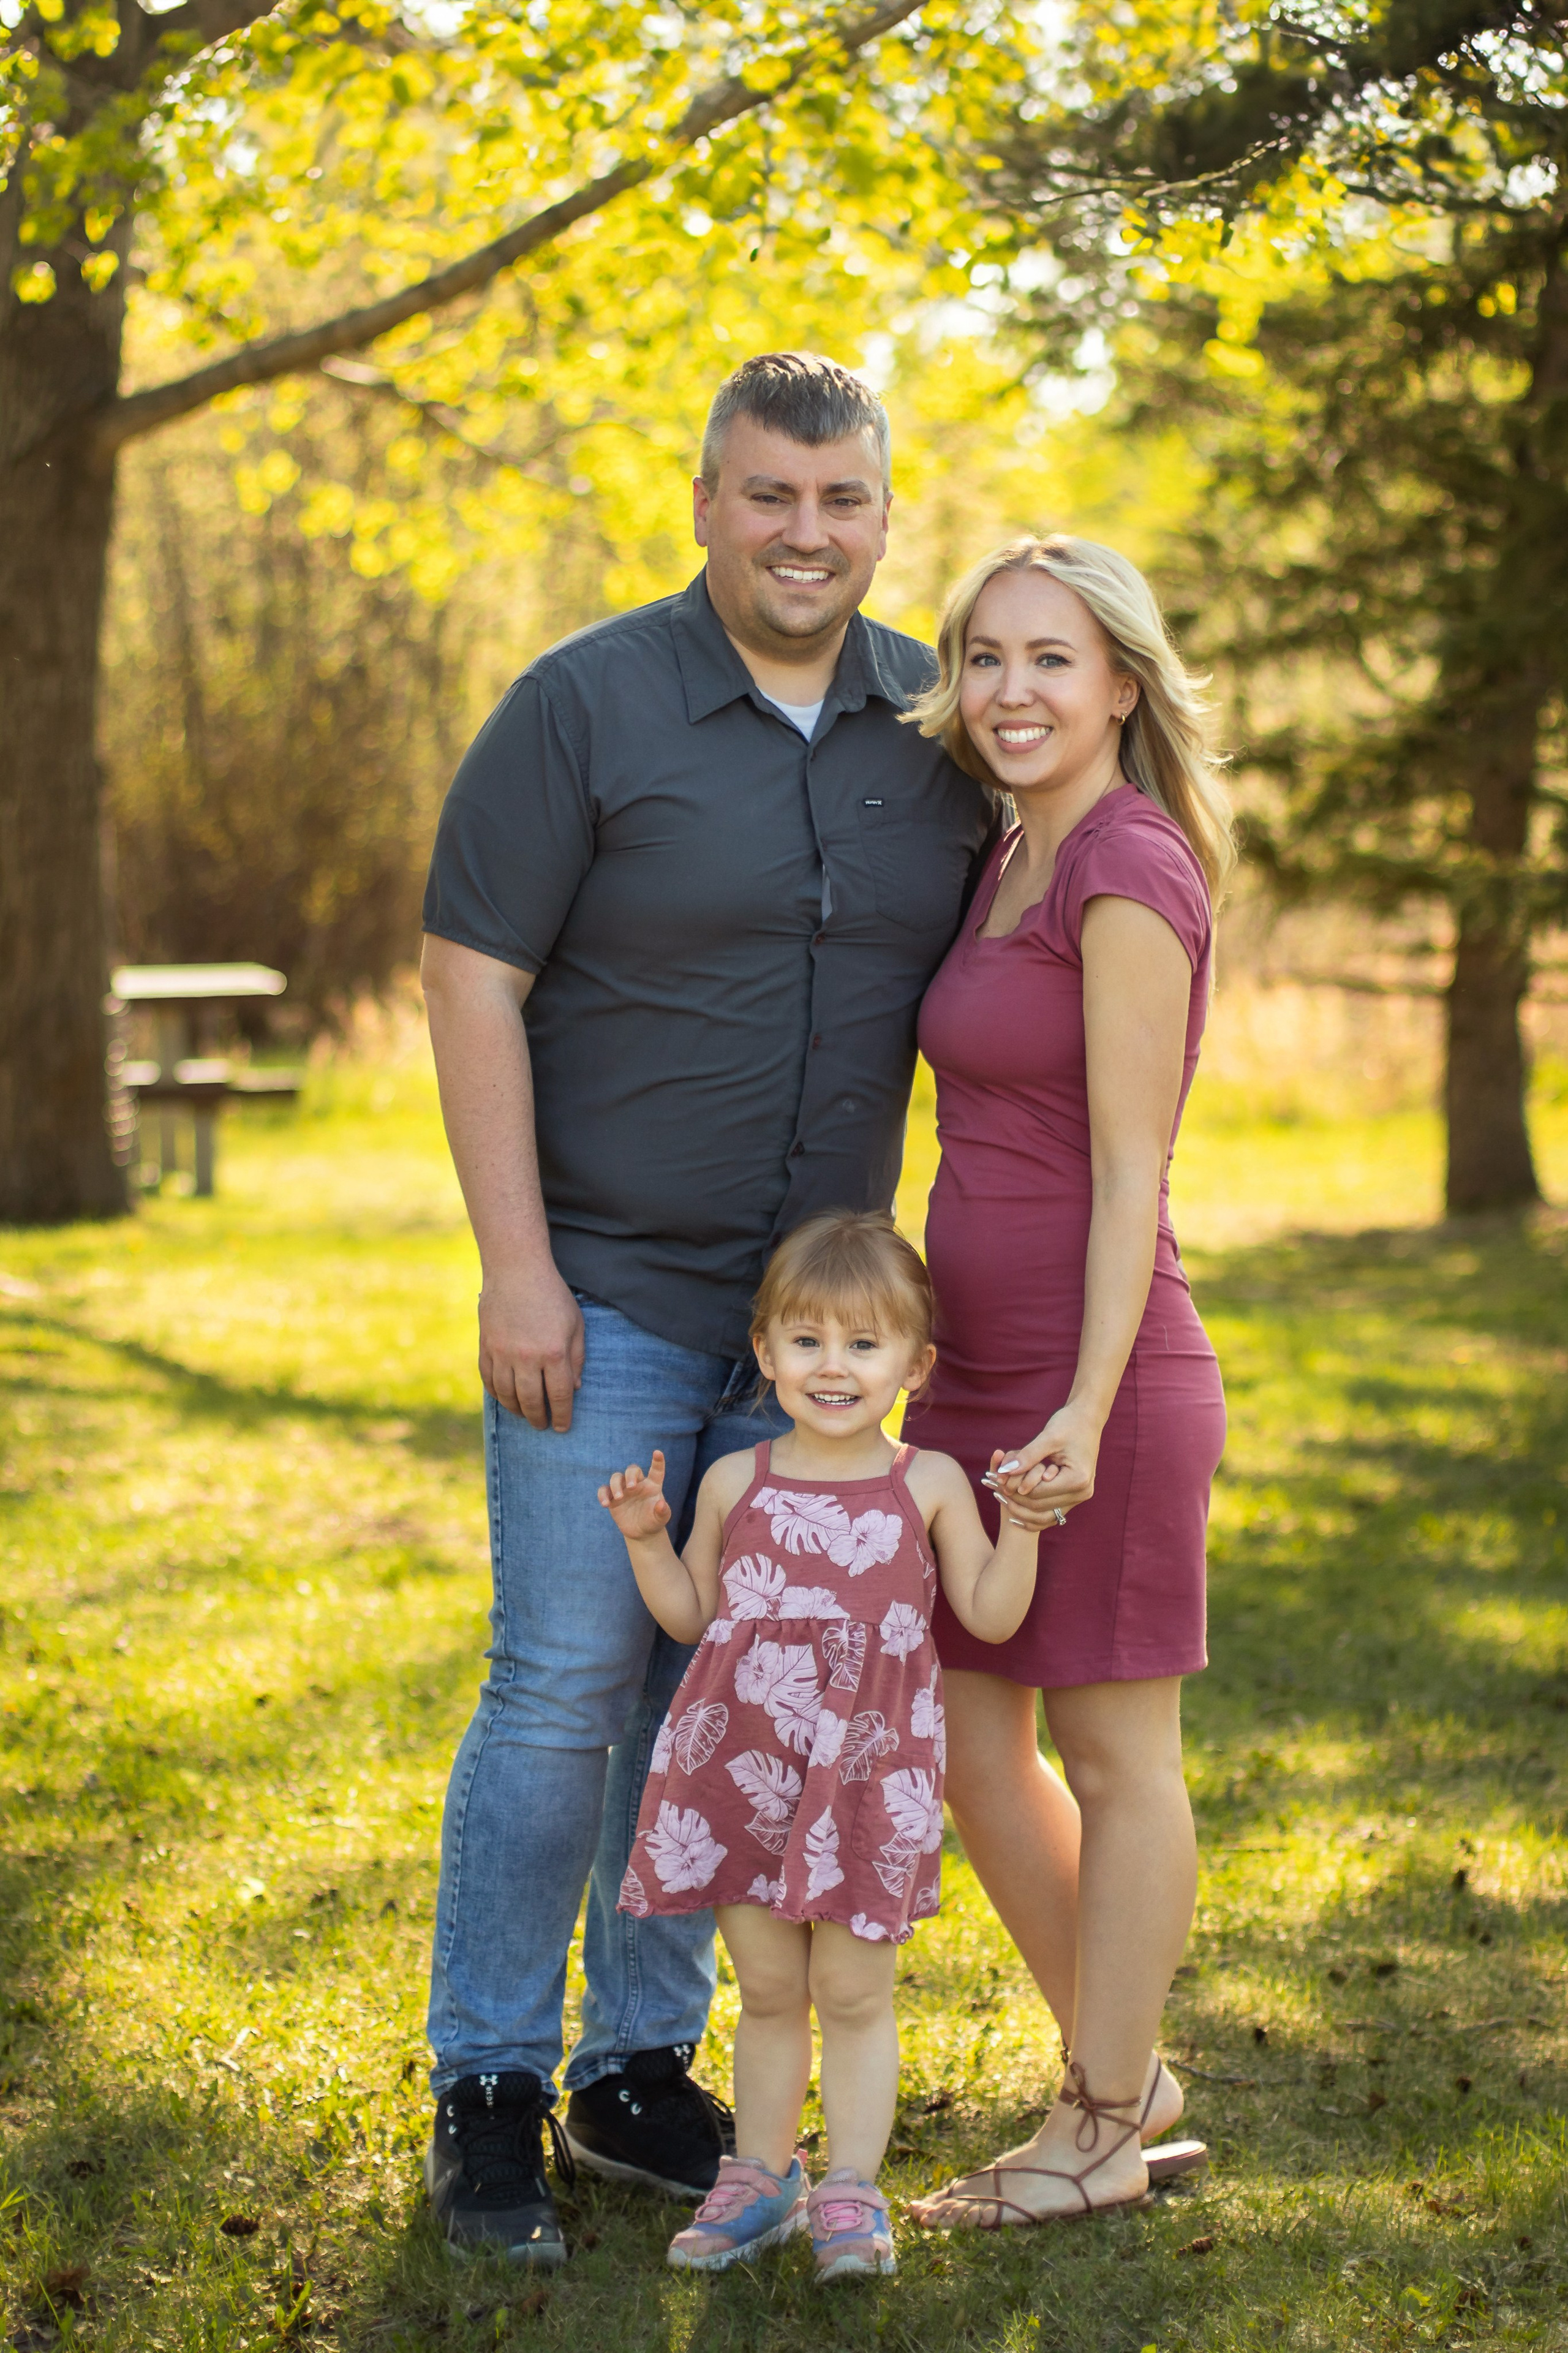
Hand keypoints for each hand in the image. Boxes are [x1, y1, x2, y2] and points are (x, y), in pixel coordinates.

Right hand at [479, 1261, 584, 1429]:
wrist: (516, 1270)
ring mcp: (502, 1353)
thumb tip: (575, 1388)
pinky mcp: (486, 1346)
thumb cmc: (552, 1295)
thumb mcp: (575, 1324)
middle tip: (542, 1425)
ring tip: (525, 1415)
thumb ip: (577, 1357)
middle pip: (531, 1401)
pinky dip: (497, 1394)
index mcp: (554, 1352)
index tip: (562, 1427)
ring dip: (516, 1410)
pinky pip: (489, 1380)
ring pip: (507, 1395)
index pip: (559, 1396)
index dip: (562, 1416)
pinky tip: (505, 1398)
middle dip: (538, 1418)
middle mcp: (526, 1357)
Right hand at [598, 1450, 672, 1542]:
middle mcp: (638, 1484)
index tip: (658, 1453)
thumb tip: (661, 1504)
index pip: (656, 1471)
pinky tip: (605, 1504)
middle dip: (630, 1475)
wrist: (641, 1532)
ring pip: (616, 1477)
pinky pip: (604, 1490)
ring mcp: (624, 1490)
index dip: (657, 1461)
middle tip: (631, 1487)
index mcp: (652, 1485)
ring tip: (618, 1498)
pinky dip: (602, 1495)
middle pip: (632, 1470)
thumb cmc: (654, 1521)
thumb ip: (663, 1511)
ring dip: (616, 1485)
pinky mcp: (612, 1498)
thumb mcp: (662, 1519)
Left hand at [983, 1402, 1101, 1525]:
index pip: (1037, 1493)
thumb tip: (1005, 1471)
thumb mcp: (1048, 1437)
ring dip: (1021, 1508)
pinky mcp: (1075, 1496)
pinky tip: (1013, 1506)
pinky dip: (1032, 1511)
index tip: (995, 1478)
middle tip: (993, 1486)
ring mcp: (1080, 1496)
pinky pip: (1051, 1512)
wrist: (1087, 1420)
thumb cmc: (1069, 1424)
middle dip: (1014, 1498)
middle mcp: (1082, 1493)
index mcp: (1077, 1480)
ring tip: (999, 1495)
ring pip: (1044, 1515)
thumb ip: (1027, 1456)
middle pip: (1039, 1506)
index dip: (1014, 1487)